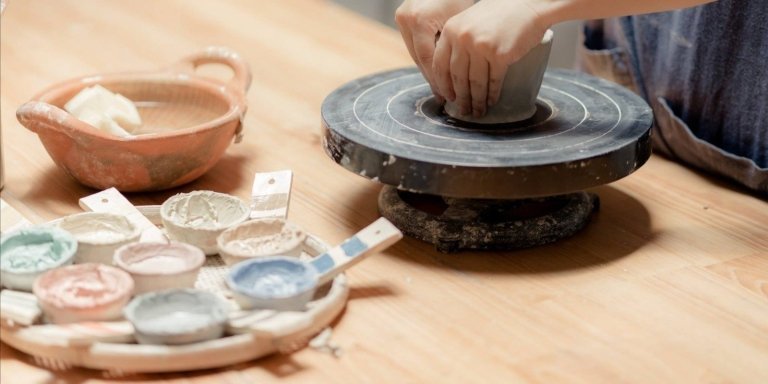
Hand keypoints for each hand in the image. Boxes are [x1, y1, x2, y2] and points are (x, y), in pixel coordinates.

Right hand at [395, 0, 474, 103]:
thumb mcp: (459, 24)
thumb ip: (452, 50)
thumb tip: (454, 80)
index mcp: (420, 21)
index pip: (428, 60)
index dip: (439, 80)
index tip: (448, 95)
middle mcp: (406, 19)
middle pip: (419, 58)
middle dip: (433, 78)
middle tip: (444, 96)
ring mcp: (401, 17)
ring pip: (415, 52)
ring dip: (428, 69)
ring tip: (440, 86)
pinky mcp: (402, 17)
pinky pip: (414, 43)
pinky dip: (425, 55)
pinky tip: (435, 69)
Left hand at [433, 0, 547, 116]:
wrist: (527, 4)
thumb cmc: (500, 13)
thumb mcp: (469, 22)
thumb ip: (457, 41)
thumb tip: (452, 74)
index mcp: (450, 30)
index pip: (439, 65)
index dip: (443, 85)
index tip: (448, 97)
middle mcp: (462, 38)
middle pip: (457, 77)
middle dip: (461, 98)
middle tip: (463, 111)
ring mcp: (480, 46)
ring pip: (475, 82)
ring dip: (476, 101)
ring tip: (478, 112)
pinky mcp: (499, 54)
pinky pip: (493, 81)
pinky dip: (492, 94)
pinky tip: (491, 101)